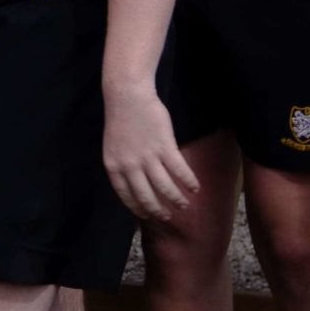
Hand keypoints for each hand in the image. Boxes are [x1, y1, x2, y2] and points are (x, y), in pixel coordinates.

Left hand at [102, 84, 197, 220]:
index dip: (139, 208)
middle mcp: (129, 166)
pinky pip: (179, 171)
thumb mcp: (114, 146)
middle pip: (147, 197)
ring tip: (185, 204)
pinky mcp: (164, 147)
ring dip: (177, 199)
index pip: (126, 196)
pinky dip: (189, 181)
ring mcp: (147, 157)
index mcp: (113, 166)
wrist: (127, 95)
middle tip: (169, 216)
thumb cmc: (122, 119)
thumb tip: (135, 182)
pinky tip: (196, 187)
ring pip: (165, 187)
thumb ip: (123, 165)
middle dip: (159, 210)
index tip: (148, 215)